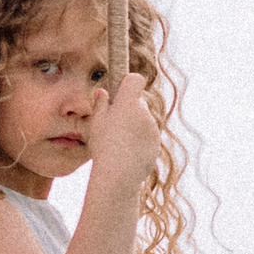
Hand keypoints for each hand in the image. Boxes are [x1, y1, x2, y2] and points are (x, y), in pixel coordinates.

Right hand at [90, 70, 160, 188]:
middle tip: (114, 124)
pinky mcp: (156, 143)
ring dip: (134, 126)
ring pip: (143, 120)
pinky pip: (148, 136)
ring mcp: (152, 128)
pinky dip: (140, 141)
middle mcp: (144, 112)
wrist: (119, 174)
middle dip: (129, 109)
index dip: (129, 82)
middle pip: (138, 102)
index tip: (121, 89)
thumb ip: (101, 104)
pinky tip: (127, 154)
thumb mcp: (96, 122)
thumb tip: (102, 92)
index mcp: (128, 102)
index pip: (136, 80)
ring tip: (119, 143)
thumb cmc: (104, 145)